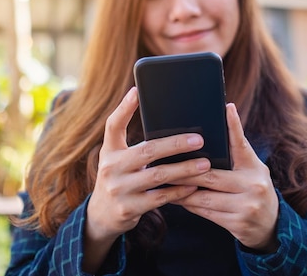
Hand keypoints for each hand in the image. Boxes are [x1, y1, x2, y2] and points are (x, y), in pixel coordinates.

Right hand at [83, 87, 211, 271]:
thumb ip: (136, 146)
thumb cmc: (120, 178)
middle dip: (175, 144)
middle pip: (146, 151)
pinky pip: (160, 198)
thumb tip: (172, 126)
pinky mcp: (129, 208)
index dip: (124, 108)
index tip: (137, 91)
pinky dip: (179, 191)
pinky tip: (194, 185)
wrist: (101, 216)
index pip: (113, 125)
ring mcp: (119, 189)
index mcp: (110, 150)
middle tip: (199, 140)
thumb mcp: (119, 159)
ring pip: (157, 175)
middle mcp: (111, 167)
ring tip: (205, 164)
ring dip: (184, 169)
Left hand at [171, 103, 279, 251]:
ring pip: (204, 197)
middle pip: (210, 175)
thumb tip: (218, 124)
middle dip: (184, 172)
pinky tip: (177, 198)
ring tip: (165, 184)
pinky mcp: (237, 224)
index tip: (227, 108)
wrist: (271, 224)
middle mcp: (253, 185)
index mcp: (254, 167)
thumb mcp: (252, 169)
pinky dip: (189, 205)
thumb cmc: (254, 188)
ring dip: (182, 191)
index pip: (242, 144)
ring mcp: (246, 206)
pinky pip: (206, 213)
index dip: (234, 126)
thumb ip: (236, 153)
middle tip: (164, 165)